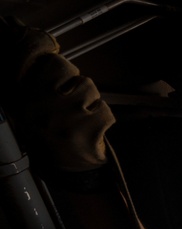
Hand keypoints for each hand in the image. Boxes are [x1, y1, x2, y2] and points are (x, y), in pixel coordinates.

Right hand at [1, 17, 114, 172]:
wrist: (67, 175)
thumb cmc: (51, 139)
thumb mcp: (33, 109)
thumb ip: (37, 83)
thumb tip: (50, 52)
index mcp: (26, 98)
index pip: (49, 63)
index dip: (58, 65)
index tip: (59, 68)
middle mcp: (43, 106)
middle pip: (72, 72)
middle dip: (77, 86)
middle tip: (72, 105)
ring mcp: (66, 118)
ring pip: (91, 89)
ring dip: (92, 102)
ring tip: (82, 119)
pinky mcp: (88, 131)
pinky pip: (106, 111)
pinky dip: (104, 119)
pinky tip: (94, 131)